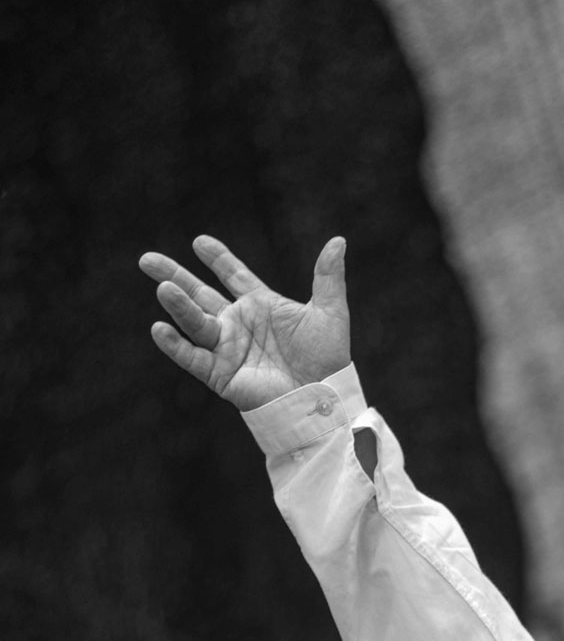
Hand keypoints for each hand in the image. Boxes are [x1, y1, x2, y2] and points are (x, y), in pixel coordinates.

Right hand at [138, 234, 350, 410]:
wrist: (323, 399)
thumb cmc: (329, 359)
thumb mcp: (330, 312)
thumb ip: (328, 277)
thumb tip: (339, 241)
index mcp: (261, 307)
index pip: (233, 276)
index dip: (218, 259)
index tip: (200, 242)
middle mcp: (239, 326)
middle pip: (200, 295)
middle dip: (174, 276)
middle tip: (146, 260)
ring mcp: (228, 349)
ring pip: (195, 322)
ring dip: (178, 305)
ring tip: (163, 288)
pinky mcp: (222, 375)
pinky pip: (193, 358)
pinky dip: (175, 345)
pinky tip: (159, 328)